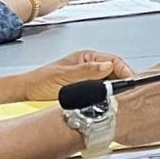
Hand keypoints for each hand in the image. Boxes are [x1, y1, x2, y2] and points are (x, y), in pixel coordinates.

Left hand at [18, 49, 134, 100]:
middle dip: (123, 80)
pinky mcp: (84, 88)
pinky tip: (109, 101)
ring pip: (109, 81)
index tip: (132, 80)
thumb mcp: (65, 76)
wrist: (27, 91)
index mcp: (87, 57)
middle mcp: (89, 65)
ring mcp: (87, 76)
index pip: (114, 61)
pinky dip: (107, 95)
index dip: (125, 70)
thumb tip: (108, 66)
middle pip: (114, 70)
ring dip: (116, 88)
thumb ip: (87, 71)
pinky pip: (101, 90)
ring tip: (122, 97)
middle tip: (132, 91)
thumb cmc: (41, 81)